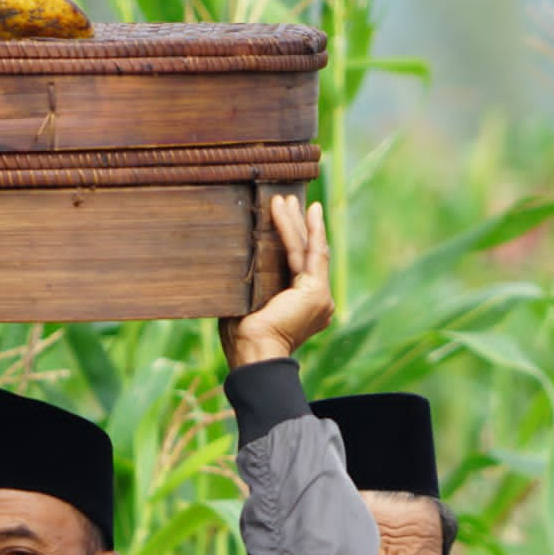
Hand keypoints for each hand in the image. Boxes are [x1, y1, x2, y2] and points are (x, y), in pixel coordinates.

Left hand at [219, 194, 332, 367]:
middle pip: (307, 254)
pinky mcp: (315, 290)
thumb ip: (250, 284)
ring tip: (286, 199)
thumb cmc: (242, 338)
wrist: (253, 355)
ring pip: (307, 249)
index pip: (299, 266)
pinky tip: (299, 209)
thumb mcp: (247, 304)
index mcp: (302, 307)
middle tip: (288, 201)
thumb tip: (233, 262)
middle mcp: (317, 301)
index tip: (287, 218)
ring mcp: (319, 295)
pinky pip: (306, 252)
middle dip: (297, 225)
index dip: (295, 241)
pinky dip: (301, 228)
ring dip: (296, 222)